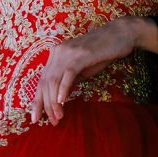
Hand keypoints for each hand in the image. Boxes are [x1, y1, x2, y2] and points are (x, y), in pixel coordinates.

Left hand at [31, 16, 155, 124]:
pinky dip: (63, 88)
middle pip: (45, 82)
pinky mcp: (80, 55)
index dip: (38, 101)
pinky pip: (68, 74)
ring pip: (54, 80)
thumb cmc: (102, 52)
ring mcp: (67, 53)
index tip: (36, 118)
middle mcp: (57, 53)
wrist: (120, 34)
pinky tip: (61, 101)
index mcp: (55, 56)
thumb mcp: (82, 69)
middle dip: (45, 105)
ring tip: (58, 117)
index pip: (42, 81)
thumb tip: (59, 98)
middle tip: (52, 122)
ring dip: (54, 101)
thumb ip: (70, 80)